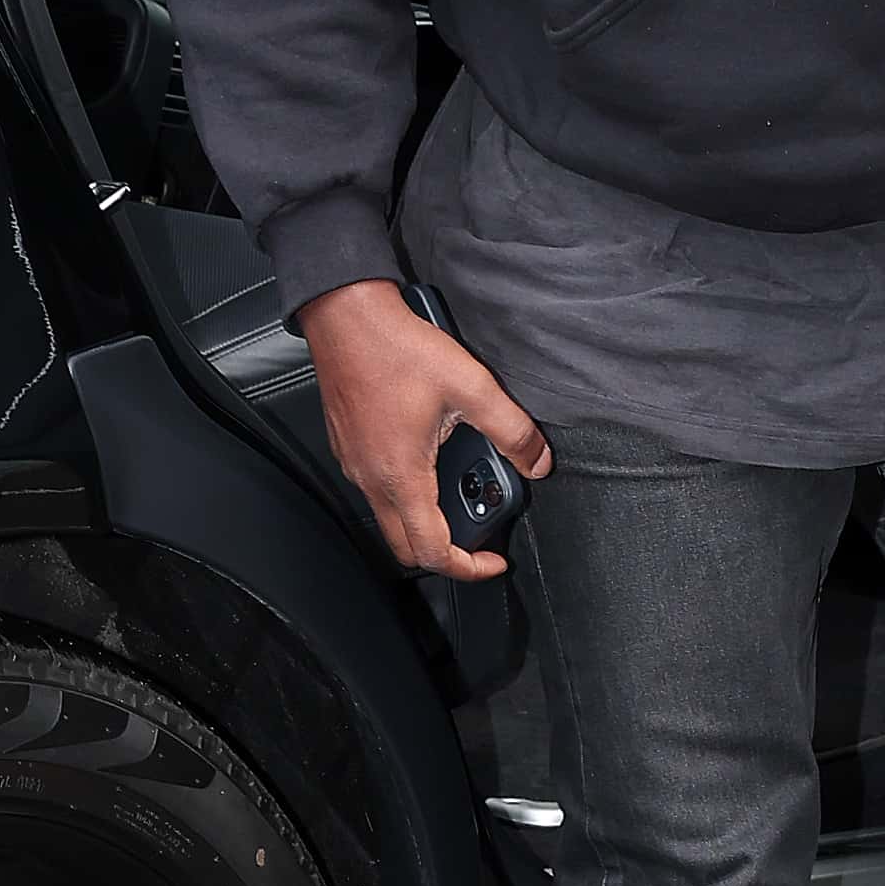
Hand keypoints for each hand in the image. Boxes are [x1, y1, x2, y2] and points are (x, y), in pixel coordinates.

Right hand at [297, 278, 551, 581]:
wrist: (346, 317)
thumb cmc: (396, 349)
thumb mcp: (470, 386)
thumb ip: (511, 429)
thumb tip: (537, 461)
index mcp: (400, 474)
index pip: (430, 550)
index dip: (468, 567)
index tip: (493, 561)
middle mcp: (370, 478)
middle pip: (405, 546)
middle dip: (445, 554)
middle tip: (478, 541)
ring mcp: (354, 465)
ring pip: (389, 519)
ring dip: (426, 521)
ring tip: (461, 494)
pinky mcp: (348, 448)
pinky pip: (377, 491)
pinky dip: (408, 495)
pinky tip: (433, 462)